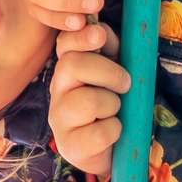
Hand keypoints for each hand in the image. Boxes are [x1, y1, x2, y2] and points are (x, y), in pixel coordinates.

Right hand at [47, 24, 130, 178]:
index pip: (64, 44)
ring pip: (87, 100)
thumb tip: (103, 32)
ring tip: (114, 111)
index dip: (80, 36)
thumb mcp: (115, 73)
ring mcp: (59, 119)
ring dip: (112, 104)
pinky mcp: (69, 146)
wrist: (113, 149)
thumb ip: (111, 50)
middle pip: (72, 65)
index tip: (99, 37)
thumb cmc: (113, 105)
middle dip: (108, 72)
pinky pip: (99, 132)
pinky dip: (114, 130)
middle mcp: (57, 90)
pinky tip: (111, 132)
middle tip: (124, 84)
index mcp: (68, 68)